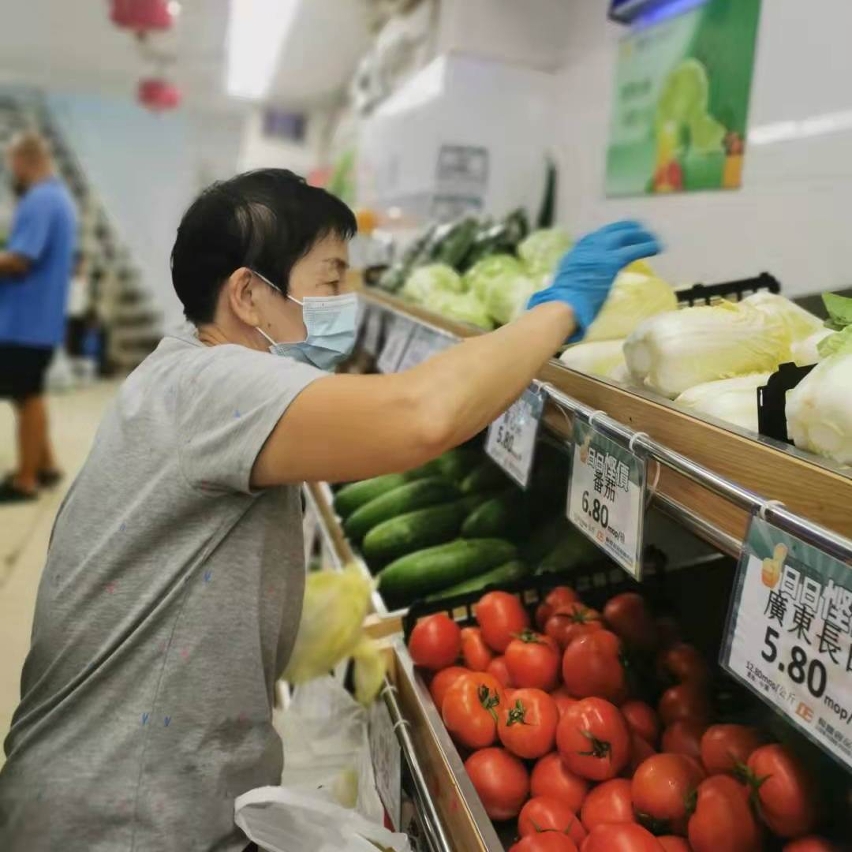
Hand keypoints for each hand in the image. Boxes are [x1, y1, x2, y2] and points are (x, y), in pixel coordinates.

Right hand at [527, 220, 659, 341]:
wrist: (563, 303)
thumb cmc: (562, 301)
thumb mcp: (566, 282)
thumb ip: (576, 277)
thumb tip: (582, 285)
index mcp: (576, 252)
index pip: (594, 237)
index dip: (608, 235)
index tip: (616, 236)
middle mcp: (588, 246)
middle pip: (611, 231)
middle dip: (626, 229)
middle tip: (639, 230)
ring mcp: (600, 251)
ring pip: (624, 236)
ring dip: (640, 236)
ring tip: (652, 238)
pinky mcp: (612, 261)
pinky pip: (634, 249)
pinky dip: (647, 246)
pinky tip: (657, 247)